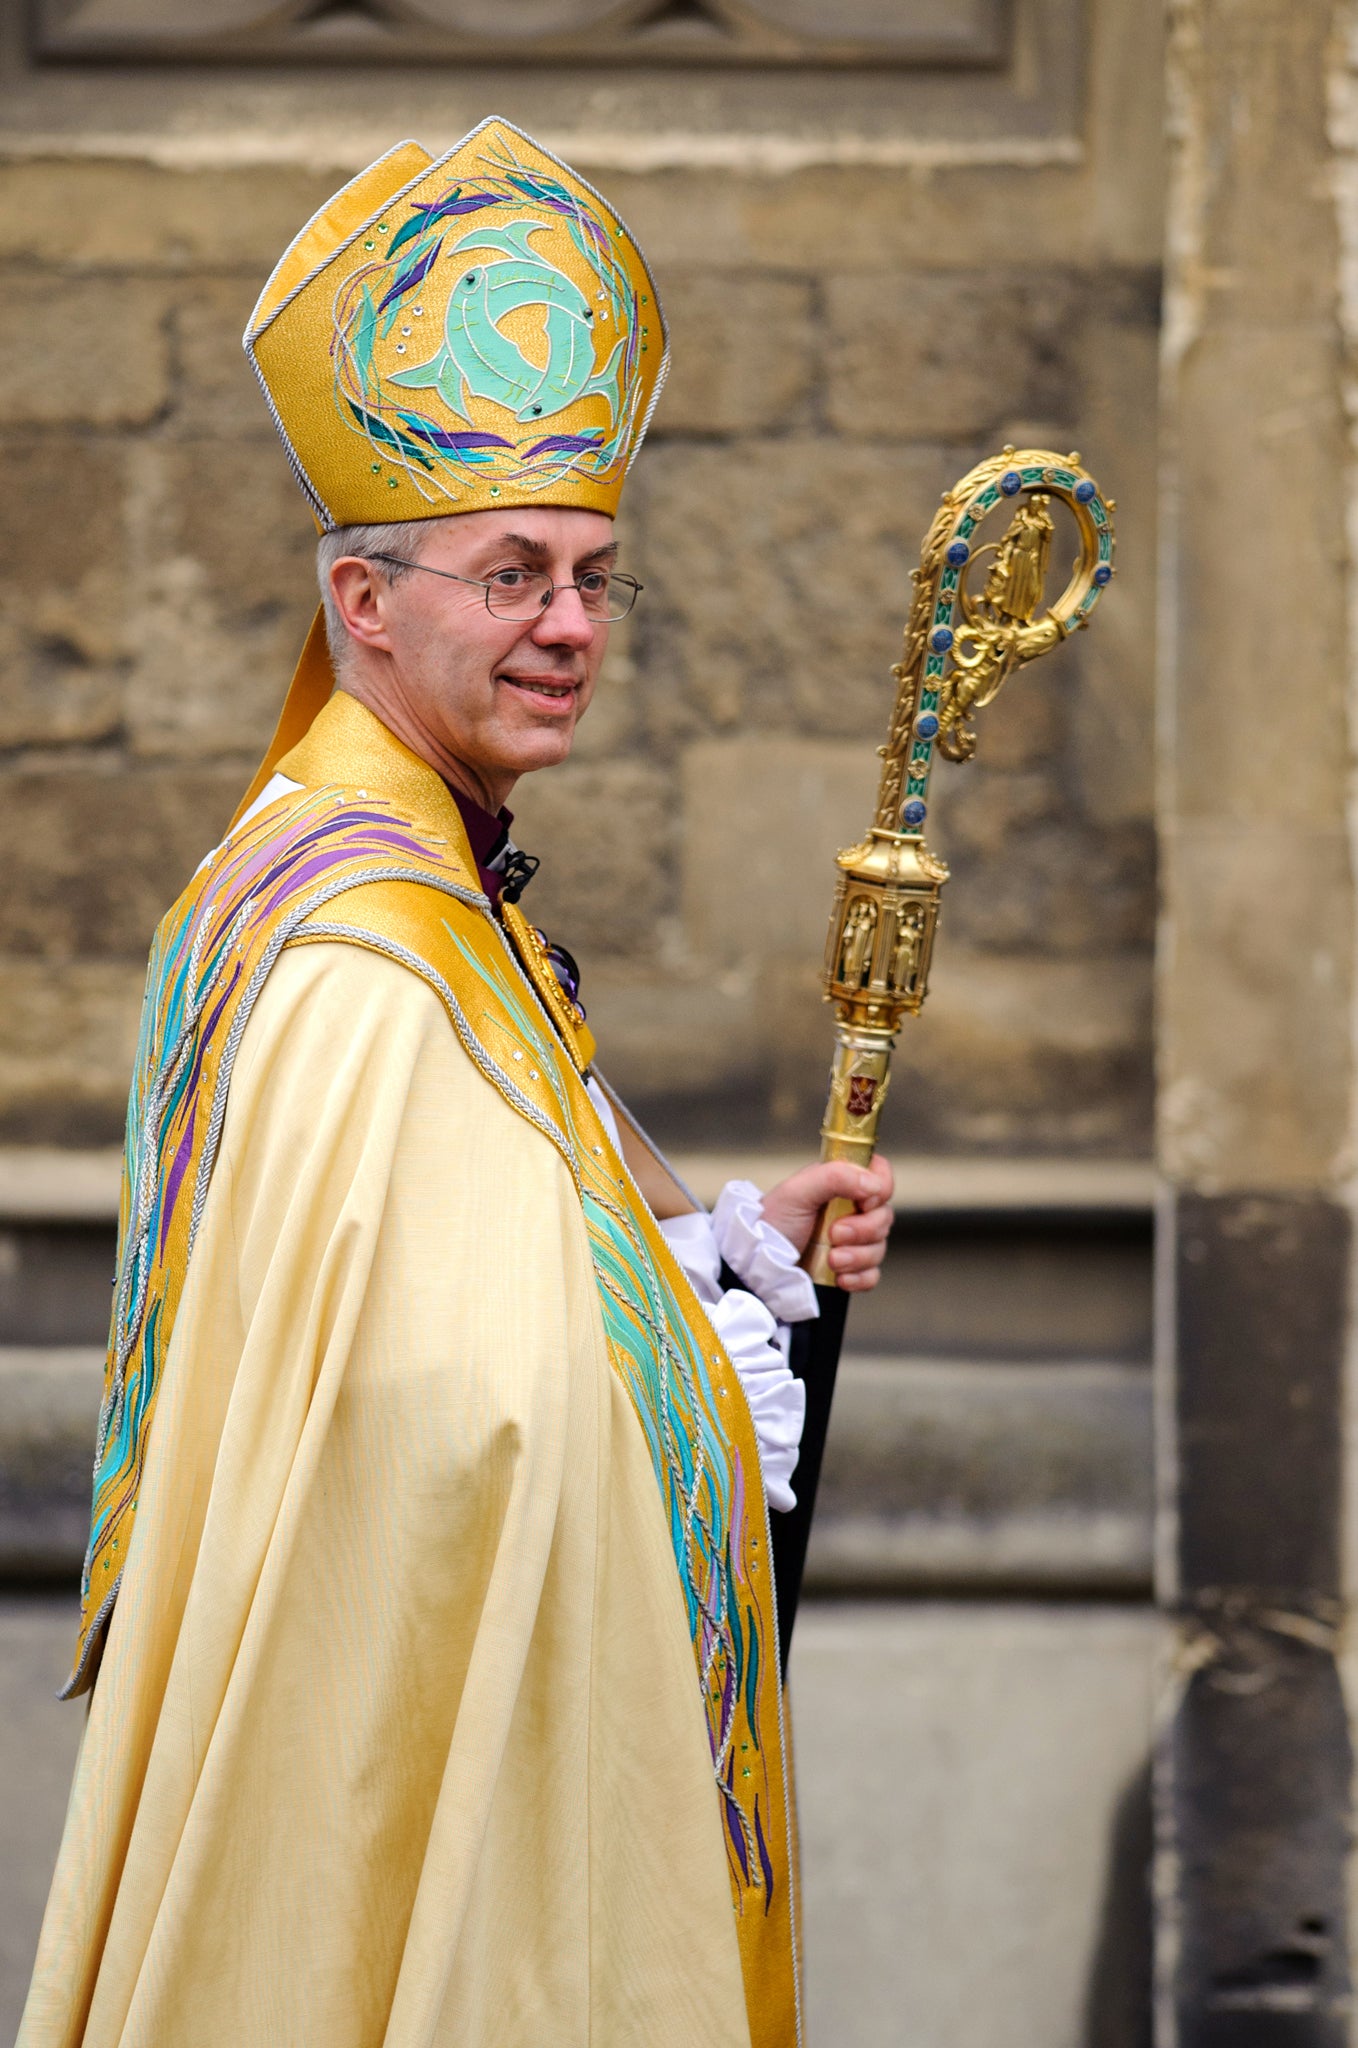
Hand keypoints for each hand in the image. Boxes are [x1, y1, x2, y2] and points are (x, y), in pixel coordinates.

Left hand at [759, 1154, 894, 1292]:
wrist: (756, 1264)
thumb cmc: (771, 1222)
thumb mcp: (797, 1191)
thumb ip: (835, 1177)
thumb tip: (872, 1183)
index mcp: (840, 1183)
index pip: (880, 1175)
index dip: (881, 1188)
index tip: (865, 1202)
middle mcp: (850, 1209)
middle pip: (884, 1215)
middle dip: (863, 1229)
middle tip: (834, 1234)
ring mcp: (852, 1241)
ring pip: (879, 1247)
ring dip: (857, 1256)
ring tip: (831, 1259)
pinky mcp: (850, 1268)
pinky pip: (872, 1275)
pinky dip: (859, 1277)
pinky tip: (839, 1277)